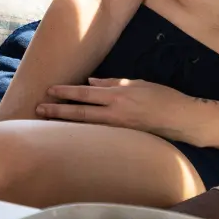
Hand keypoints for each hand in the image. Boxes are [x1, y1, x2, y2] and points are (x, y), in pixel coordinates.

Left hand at [37, 77, 194, 140]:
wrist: (179, 119)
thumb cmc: (162, 96)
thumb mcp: (138, 83)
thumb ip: (113, 83)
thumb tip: (91, 81)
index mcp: (118, 95)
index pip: (85, 93)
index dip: (66, 92)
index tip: (50, 90)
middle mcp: (114, 113)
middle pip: (79, 113)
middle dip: (58, 110)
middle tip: (38, 109)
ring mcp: (117, 128)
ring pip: (85, 125)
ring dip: (66, 122)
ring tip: (48, 121)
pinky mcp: (121, 137)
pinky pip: (97, 132)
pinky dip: (82, 130)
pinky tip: (71, 131)